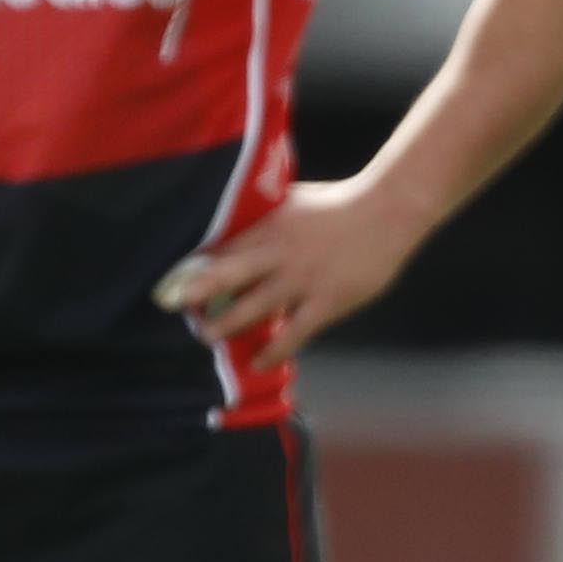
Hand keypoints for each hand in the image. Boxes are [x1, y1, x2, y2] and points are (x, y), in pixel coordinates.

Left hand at [154, 178, 428, 355]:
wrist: (389, 211)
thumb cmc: (341, 203)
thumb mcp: (294, 200)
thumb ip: (266, 215)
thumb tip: (238, 223)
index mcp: (270, 227)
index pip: (222, 252)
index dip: (195, 271)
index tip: (173, 286)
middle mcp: (279, 254)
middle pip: (227, 277)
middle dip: (198, 296)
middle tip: (177, 311)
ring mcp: (302, 280)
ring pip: (254, 308)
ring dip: (226, 326)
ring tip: (206, 338)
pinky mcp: (327, 301)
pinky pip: (293, 333)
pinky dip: (274, 349)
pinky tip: (259, 361)